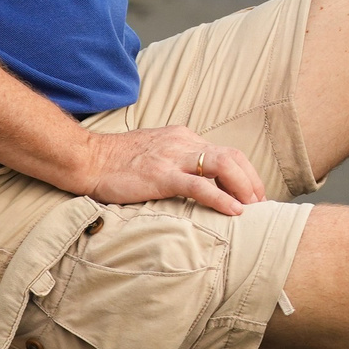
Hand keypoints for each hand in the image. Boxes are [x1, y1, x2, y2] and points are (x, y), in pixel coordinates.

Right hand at [74, 124, 265, 216]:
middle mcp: (182, 142)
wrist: (88, 158)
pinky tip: (234, 211)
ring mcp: (172, 157)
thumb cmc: (116, 161)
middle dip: (250, 180)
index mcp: (182, 137)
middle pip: (231, 156)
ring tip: (253, 208)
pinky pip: (198, 186)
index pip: (224, 151)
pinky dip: (220, 198)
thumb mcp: (153, 152)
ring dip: (243, 187)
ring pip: (222, 166)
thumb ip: (175, 159)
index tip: (252, 192)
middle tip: (261, 203)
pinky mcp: (161, 176)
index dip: (244, 172)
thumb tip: (194, 179)